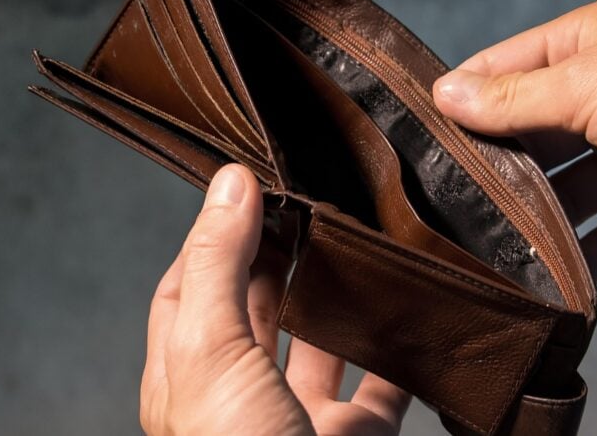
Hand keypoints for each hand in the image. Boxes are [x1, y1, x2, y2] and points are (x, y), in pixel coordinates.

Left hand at [139, 164, 410, 434]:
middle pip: (258, 309)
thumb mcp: (211, 351)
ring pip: (321, 345)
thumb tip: (227, 183)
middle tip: (312, 206)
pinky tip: (409, 318)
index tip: (249, 190)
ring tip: (361, 248)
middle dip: (282, 258)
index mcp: (187, 375)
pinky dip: (398, 354)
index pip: (189, 285)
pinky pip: (382, 387)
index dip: (215, 235)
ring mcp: (298, 420)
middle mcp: (239, 397)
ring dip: (340, 303)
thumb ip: (219, 265)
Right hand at [433, 0, 596, 280]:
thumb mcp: (588, 87)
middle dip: (495, 169)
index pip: (502, 73)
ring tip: (494, 247)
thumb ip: (515, 100)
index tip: (420, 137)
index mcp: (583, 51)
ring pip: (567, 193)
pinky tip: (554, 278)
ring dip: (538, 219)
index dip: (461, 101)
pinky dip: (587, 257)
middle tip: (449, 202)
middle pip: (530, 138)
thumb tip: (447, 95)